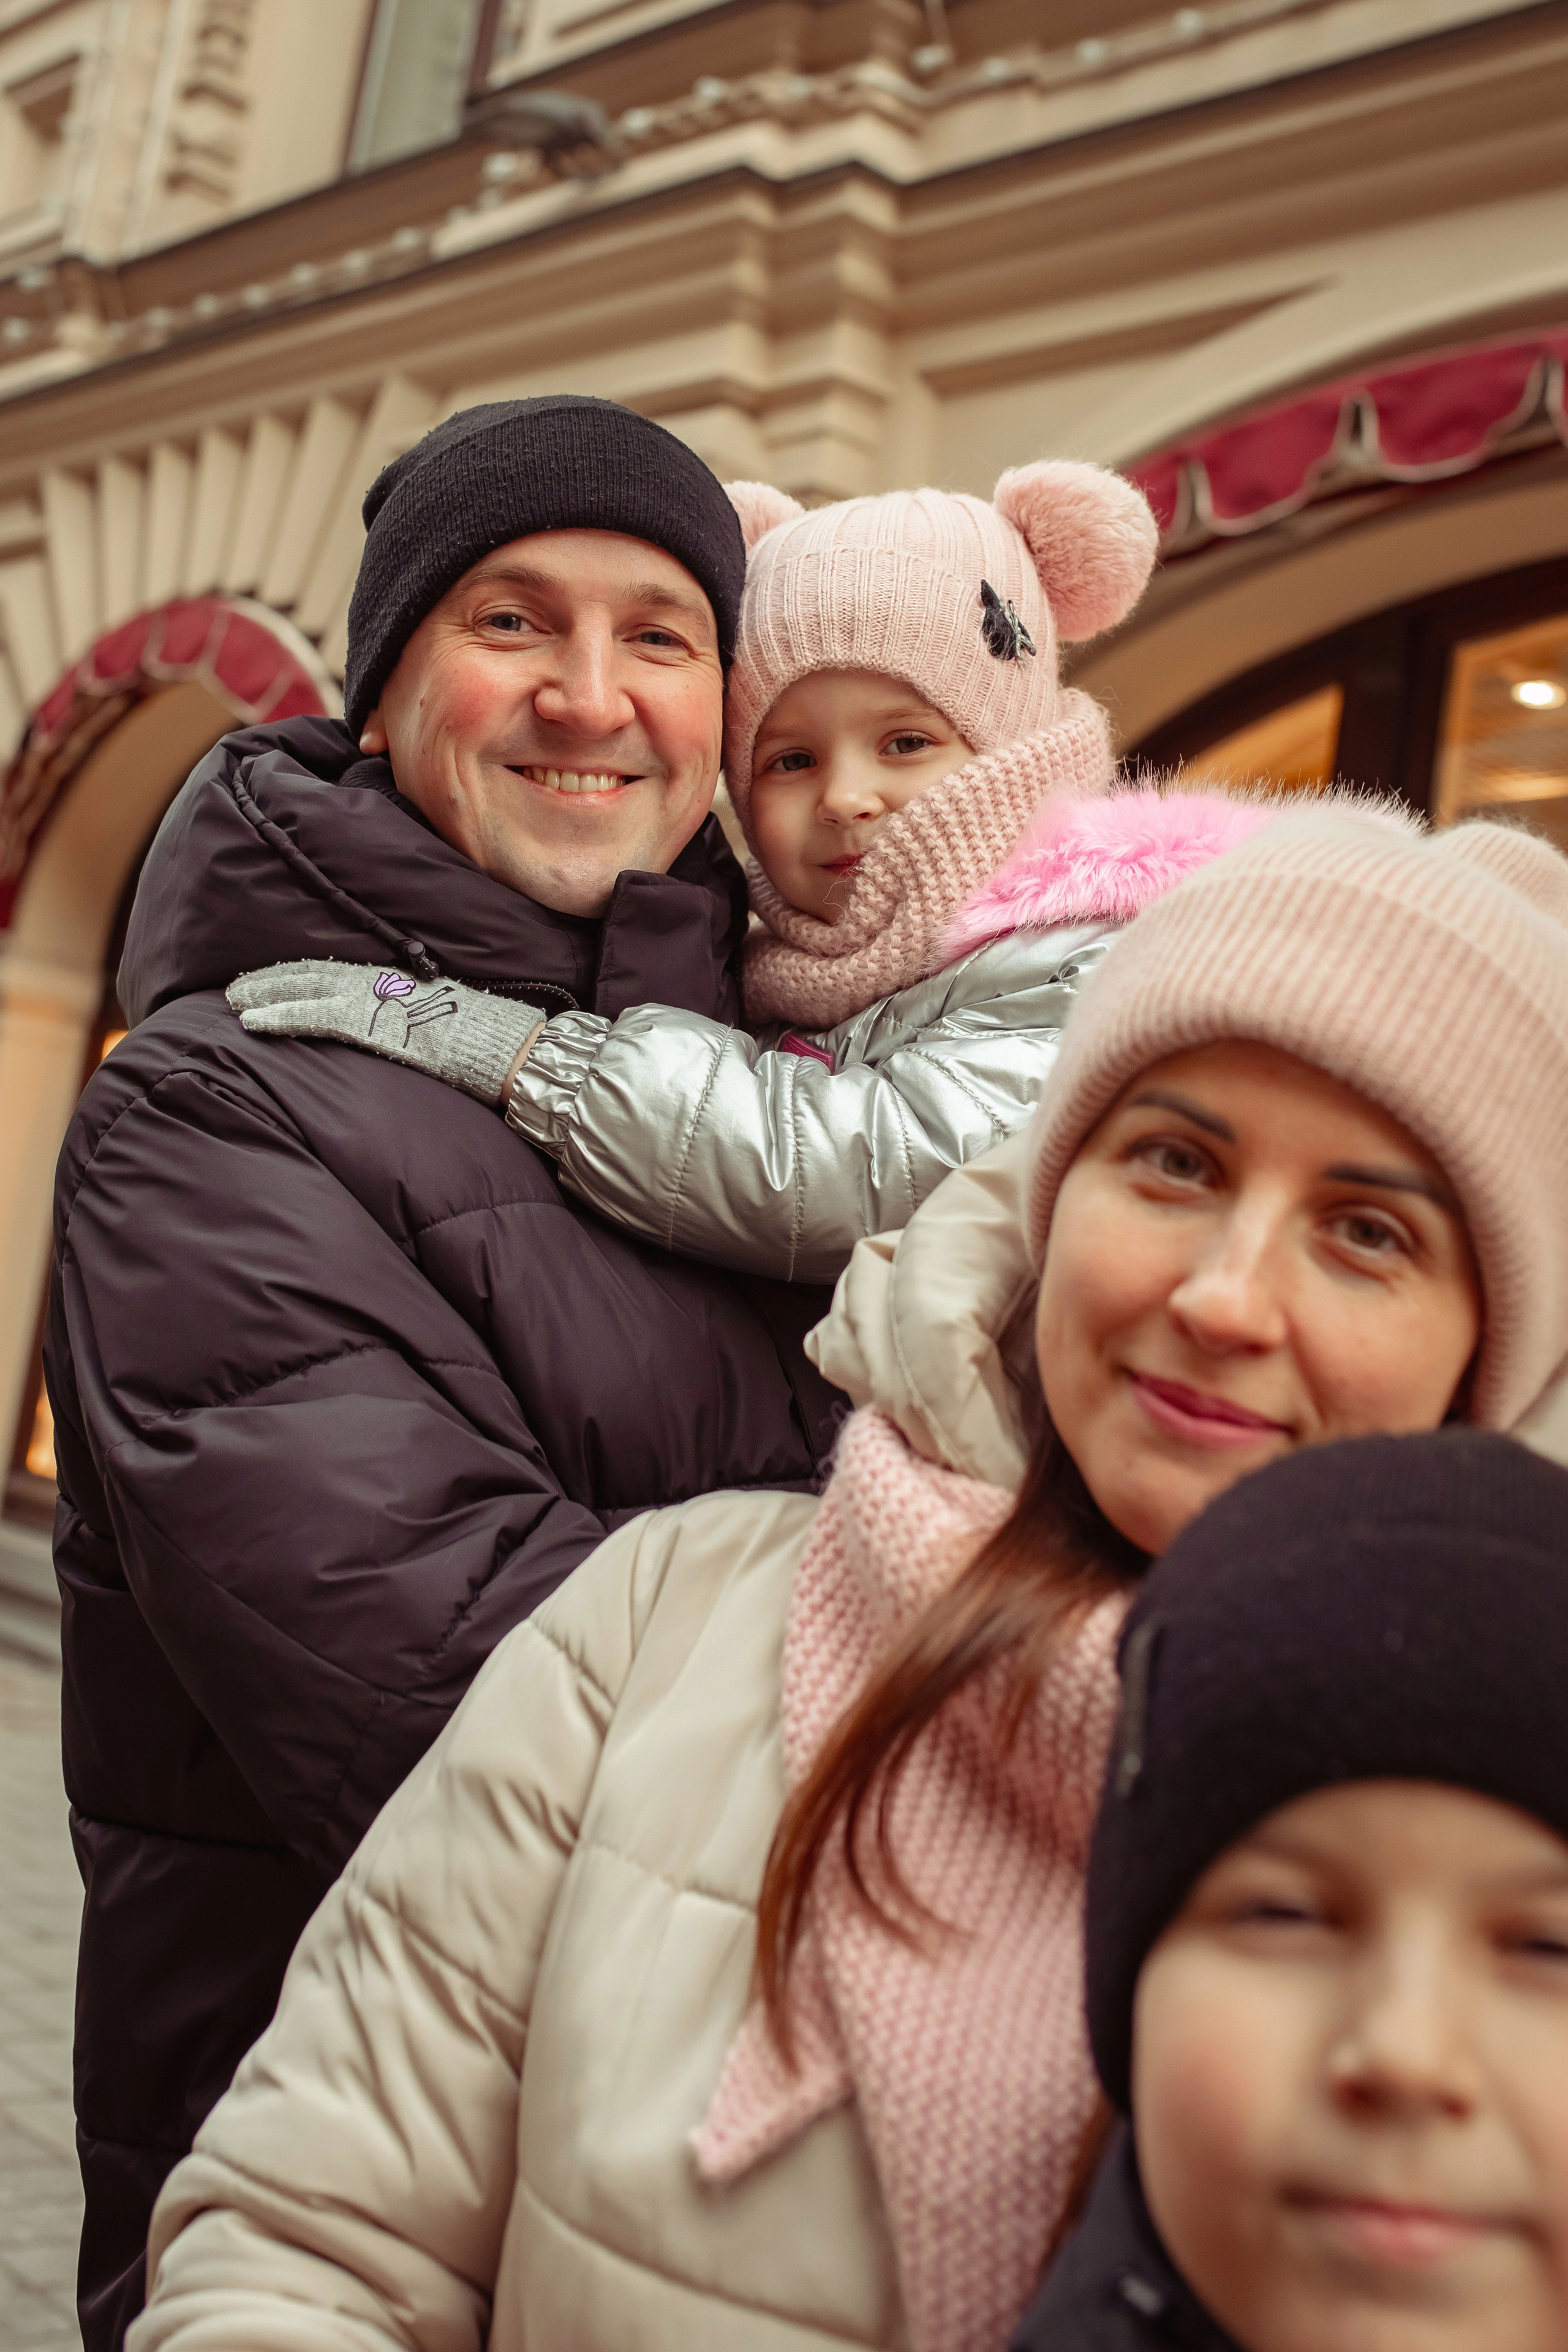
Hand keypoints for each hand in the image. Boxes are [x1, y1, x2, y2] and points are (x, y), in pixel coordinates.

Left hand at [228, 960, 543, 1105]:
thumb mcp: (447, 1024)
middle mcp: (383, 984)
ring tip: (232, 1002)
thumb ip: (413, 1022)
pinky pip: (316, 1016)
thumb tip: (401, 1032)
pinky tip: (252, 1023)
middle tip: (234, 989)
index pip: (338, 970)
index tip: (269, 981)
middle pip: (314, 972)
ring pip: (306, 988)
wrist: (512, 1051)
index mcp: (399, 983)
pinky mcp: (372, 1024)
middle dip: (271, 981)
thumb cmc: (489, 1044)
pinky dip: (281, 1017)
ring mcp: (376, 1001)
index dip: (300, 975)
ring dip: (265, 994)